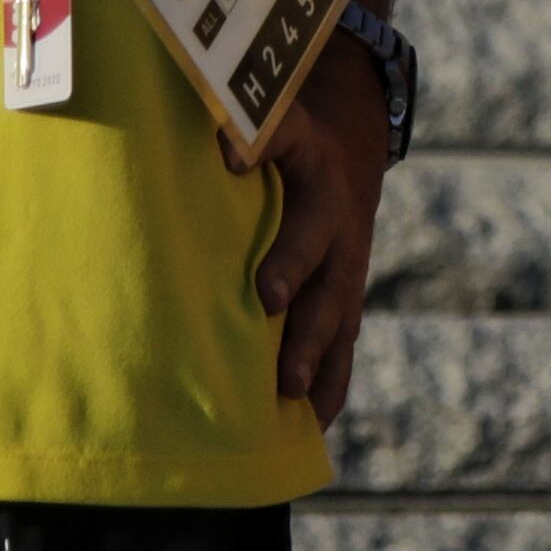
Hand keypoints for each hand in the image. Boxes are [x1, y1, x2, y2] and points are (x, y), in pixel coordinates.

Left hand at [237, 37, 388, 418]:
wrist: (347, 162)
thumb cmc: (286, 149)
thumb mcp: (270, 122)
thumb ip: (240, 127)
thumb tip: (203, 130)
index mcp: (309, 163)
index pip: (283, 139)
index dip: (258, 144)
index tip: (228, 158)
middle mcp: (334, 219)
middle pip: (315, 243)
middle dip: (292, 269)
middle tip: (267, 298)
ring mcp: (346, 269)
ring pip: (333, 309)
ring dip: (311, 348)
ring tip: (287, 389)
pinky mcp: (346, 308)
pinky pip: (343, 352)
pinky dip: (328, 389)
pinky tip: (309, 428)